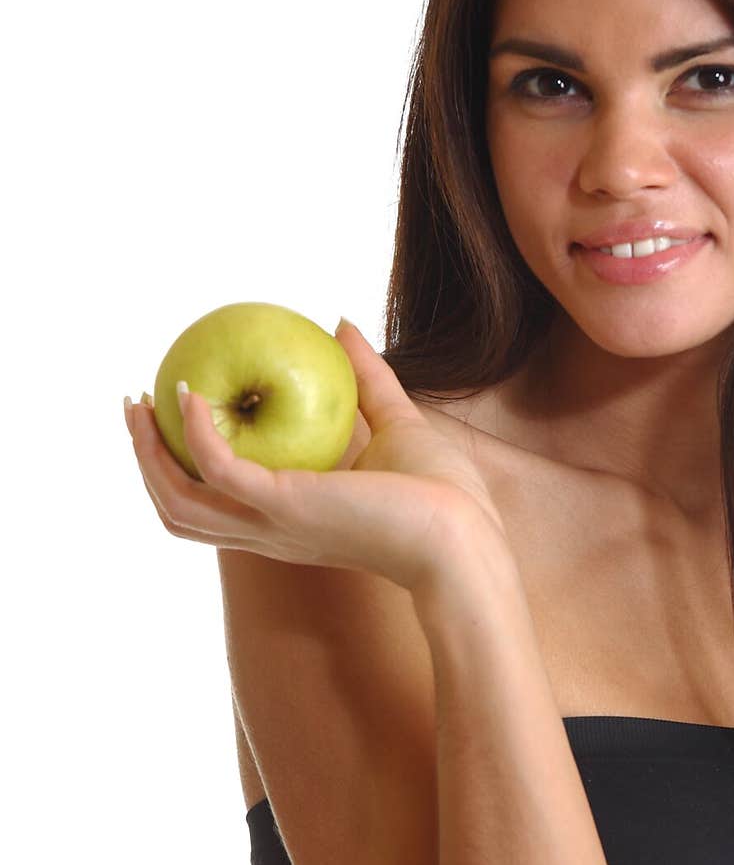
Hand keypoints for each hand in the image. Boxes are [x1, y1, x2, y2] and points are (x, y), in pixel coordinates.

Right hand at [124, 318, 510, 593]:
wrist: (466, 540)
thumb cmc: (445, 496)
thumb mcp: (399, 423)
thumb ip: (367, 379)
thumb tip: (342, 324)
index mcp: (290, 519)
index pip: (218, 503)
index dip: (184, 466)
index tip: (170, 416)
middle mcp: (270, 529)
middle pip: (180, 509)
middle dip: (147, 463)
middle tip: (135, 410)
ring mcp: (273, 522)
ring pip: (181, 500)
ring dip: (150, 453)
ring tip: (140, 404)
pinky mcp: (285, 506)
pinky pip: (221, 470)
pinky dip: (197, 433)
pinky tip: (192, 394)